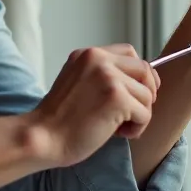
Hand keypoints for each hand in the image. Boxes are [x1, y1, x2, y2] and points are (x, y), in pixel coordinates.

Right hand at [25, 44, 160, 167]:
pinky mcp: (117, 98)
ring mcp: (109, 77)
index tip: (138, 92)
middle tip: (134, 113)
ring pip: (147, 94)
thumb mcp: (77, 81)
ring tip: (118, 127)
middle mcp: (99, 59)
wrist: (43, 137)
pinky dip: (137, 128)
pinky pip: (145, 113)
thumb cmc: (59, 119)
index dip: (140, 74)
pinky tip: (118, 134)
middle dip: (147, 93)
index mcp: (88, 54)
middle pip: (145, 69)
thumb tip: (137, 81)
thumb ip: (101, 75)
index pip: (130, 53)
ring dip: (139, 115)